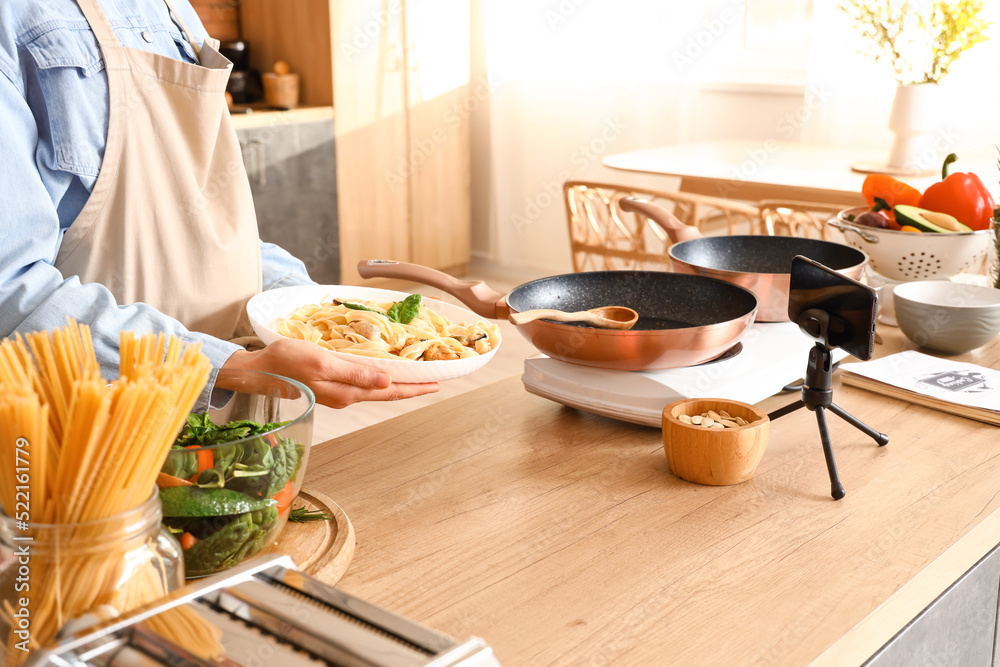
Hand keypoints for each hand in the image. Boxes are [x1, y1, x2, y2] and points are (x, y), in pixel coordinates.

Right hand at [222, 338, 439, 407]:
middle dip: (411, 387)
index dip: (415, 388)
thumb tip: (387, 383)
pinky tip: (382, 372)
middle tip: (434, 380)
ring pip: (375, 389)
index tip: (437, 385)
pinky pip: (361, 384)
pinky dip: (377, 378)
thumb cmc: (287, 362)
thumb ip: (355, 374)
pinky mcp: (329, 384)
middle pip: (386, 393)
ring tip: (415, 376)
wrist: (257, 370)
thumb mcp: (323, 363)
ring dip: (396, 383)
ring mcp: (337, 392)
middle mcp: (346, 396)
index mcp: (348, 393)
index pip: (390, 392)